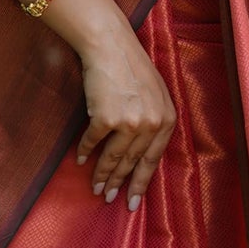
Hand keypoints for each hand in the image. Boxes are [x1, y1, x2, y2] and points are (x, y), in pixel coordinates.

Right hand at [75, 28, 175, 210]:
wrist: (110, 46)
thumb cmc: (131, 67)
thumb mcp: (155, 94)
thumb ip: (153, 120)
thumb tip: (140, 151)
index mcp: (166, 119)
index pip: (153, 160)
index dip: (141, 183)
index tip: (132, 201)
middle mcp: (151, 124)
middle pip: (132, 162)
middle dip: (120, 183)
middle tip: (109, 198)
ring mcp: (129, 122)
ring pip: (113, 157)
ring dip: (102, 174)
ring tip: (96, 188)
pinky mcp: (106, 118)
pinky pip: (93, 141)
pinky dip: (85, 152)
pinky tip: (81, 160)